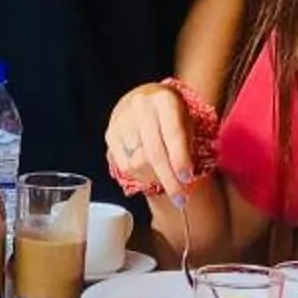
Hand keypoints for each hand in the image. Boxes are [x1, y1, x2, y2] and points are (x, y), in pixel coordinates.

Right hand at [103, 80, 200, 198]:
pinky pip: (124, 165)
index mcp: (163, 100)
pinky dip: (140, 175)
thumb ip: (187, 144)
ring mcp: (122, 121)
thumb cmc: (170, 113)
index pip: (172, 134)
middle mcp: (140, 107)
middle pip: (153, 152)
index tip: (187, 179)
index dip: (179, 159)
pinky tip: (150, 174)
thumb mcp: (186, 120)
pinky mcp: (110, 134)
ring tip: (167, 180)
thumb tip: (184, 178)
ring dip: (155, 179)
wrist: (143, 98)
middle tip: (181, 200)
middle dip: (168, 179)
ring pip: (138, 162)